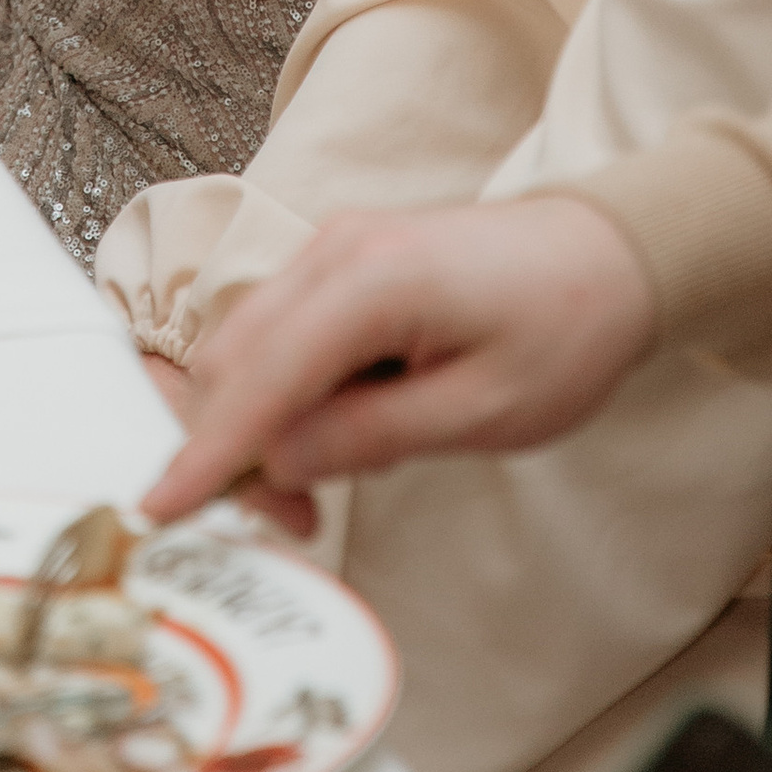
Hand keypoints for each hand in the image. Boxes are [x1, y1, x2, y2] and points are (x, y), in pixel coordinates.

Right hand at [136, 196, 659, 523]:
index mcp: (372, 279)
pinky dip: (279, 392)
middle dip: (232, 447)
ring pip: (246, 343)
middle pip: (232, 355)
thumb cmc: (564, 329)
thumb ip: (375, 435)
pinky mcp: (340, 262)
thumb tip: (282, 461)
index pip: (262, 374)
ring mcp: (332, 247)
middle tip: (292, 524)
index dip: (208, 449)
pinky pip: (279, 331)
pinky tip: (330, 436)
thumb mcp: (485, 411)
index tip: (160, 509)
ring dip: (255, 423)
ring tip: (313, 493)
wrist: (611, 252)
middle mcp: (334, 248)